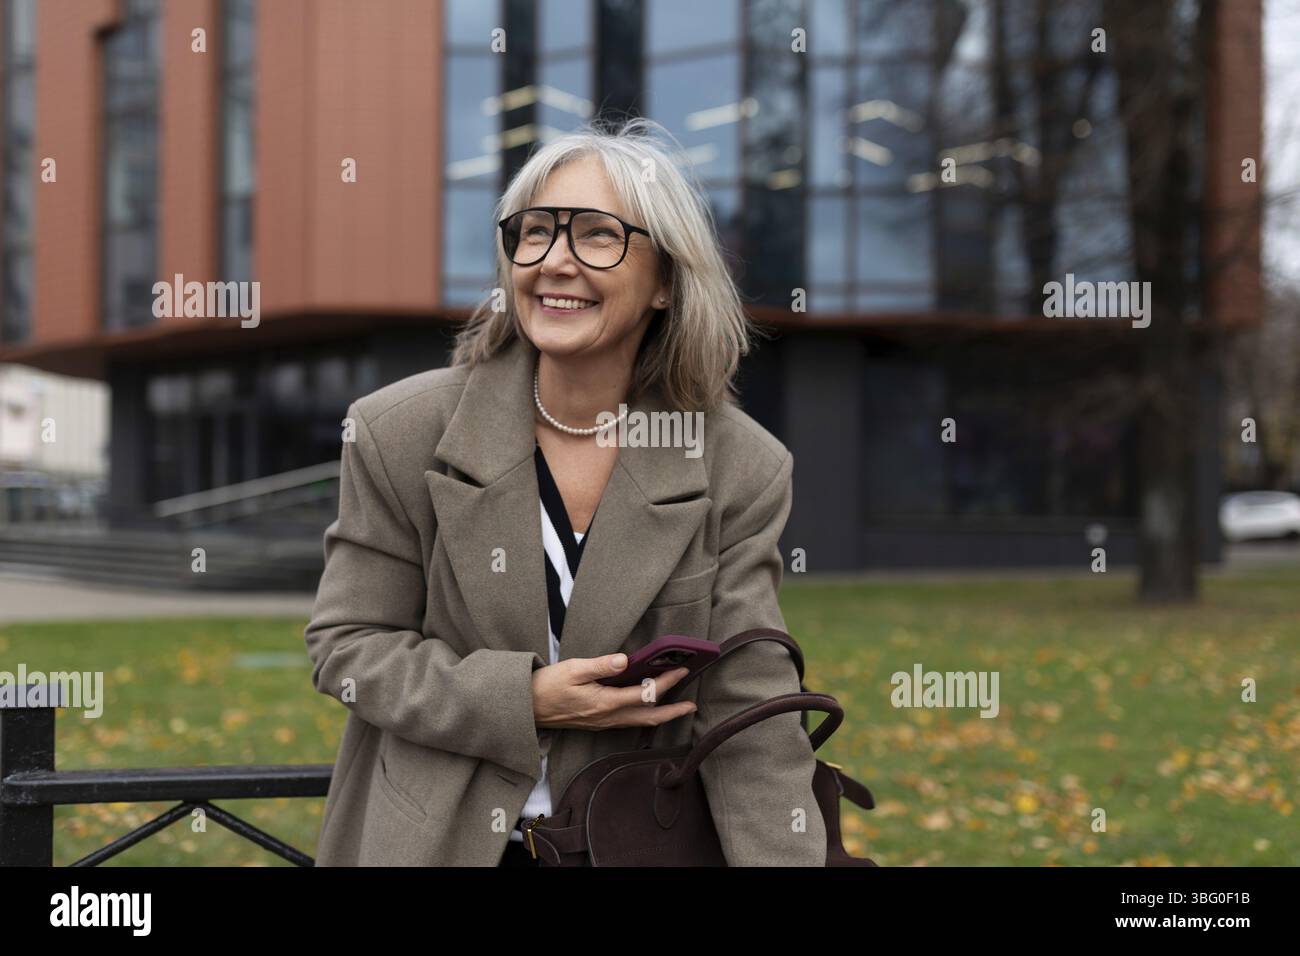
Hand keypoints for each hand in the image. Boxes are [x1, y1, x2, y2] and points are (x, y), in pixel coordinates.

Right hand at [531, 654, 697, 730]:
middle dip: (673, 711)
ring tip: (678, 707)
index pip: (645, 694)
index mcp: (605, 702)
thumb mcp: (573, 669)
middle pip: (649, 717)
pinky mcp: (599, 722)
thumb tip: (625, 660)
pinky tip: (647, 707)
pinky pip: (629, 722)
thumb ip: (601, 665)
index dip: (666, 683)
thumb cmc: (548, 686)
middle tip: (692, 706)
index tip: (682, 671)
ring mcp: (604, 722)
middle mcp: (608, 717)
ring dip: (661, 715)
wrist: (528, 707)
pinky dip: (645, 715)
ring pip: (640, 722)